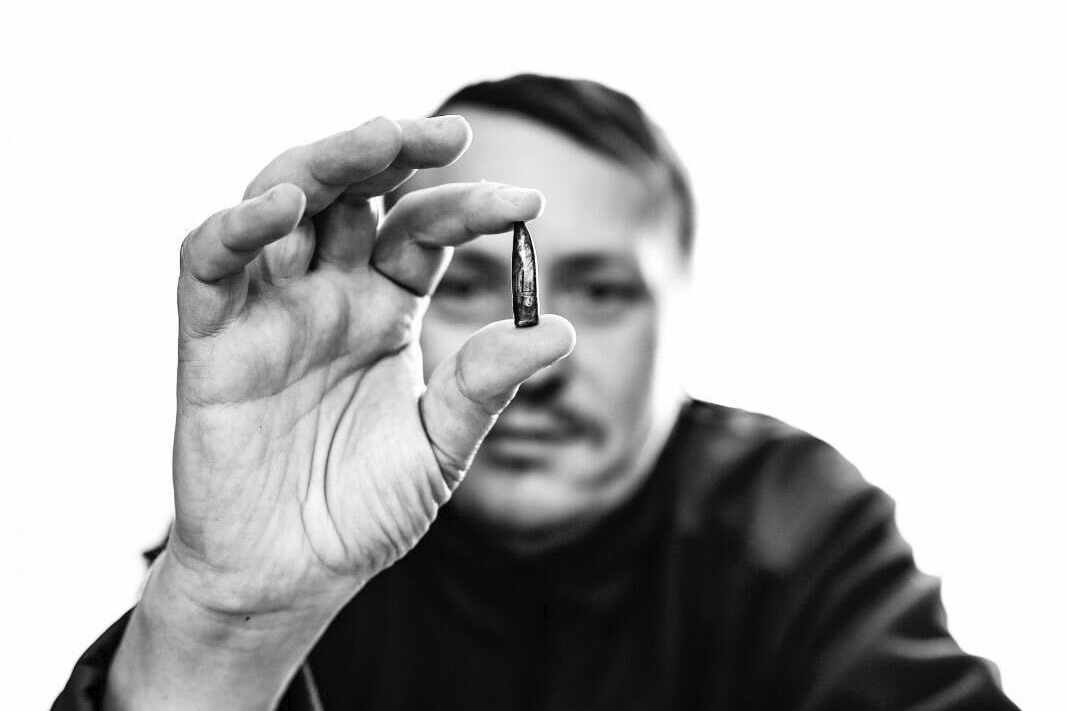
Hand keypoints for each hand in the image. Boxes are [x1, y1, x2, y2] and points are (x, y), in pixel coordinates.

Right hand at [168, 115, 574, 617]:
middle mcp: (327, 295)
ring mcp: (268, 311)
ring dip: (324, 162)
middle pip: (350, 192)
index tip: (528, 204)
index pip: (423, 230)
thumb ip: (486, 386)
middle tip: (446, 132)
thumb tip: (562, 331)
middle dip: (390, 149)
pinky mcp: (209, 341)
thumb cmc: (362, 510)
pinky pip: (208, 264)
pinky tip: (282, 207)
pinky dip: (236, 226)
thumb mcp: (440, 447)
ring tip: (377, 142)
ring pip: (278, 201)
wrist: (291, 576)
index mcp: (385, 309)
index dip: (470, 208)